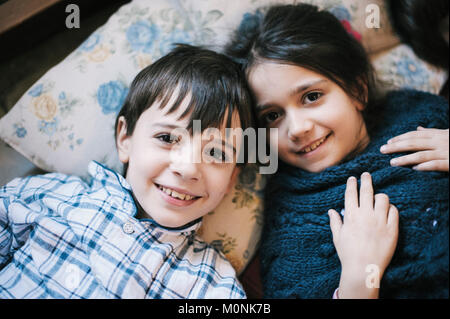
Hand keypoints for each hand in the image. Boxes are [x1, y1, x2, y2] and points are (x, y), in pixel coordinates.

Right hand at [328, 172, 398, 298]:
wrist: (363, 268)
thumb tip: (331, 211)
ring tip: (378, 197)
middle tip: (366, 175)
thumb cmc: (348, 253)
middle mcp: (365, 215)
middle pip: (367, 191)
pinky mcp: (391, 229)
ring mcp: (380, 221)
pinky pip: (394, 211)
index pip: (351, 193)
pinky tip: (387, 210)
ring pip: (383, 199)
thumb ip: (335, 221)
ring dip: (380, 196)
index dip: (352, 183)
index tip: (352, 178)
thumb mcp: (337, 237)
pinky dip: (391, 208)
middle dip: (366, 180)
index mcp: (351, 216)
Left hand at [380, 127, 448, 171]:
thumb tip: (418, 128)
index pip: (415, 135)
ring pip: (422, 155)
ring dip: (406, 159)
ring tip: (392, 162)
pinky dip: (425, 166)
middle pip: (414, 143)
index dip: (400, 138)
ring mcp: (446, 152)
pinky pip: (437, 165)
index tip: (388, 142)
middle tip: (382, 150)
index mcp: (439, 135)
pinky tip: (414, 169)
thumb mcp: (447, 134)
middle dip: (396, 146)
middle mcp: (440, 142)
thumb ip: (433, 132)